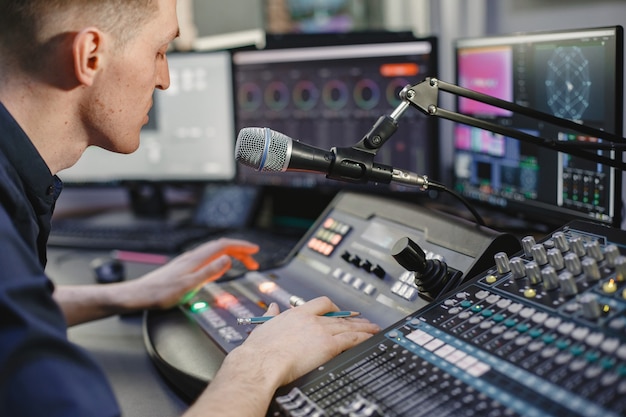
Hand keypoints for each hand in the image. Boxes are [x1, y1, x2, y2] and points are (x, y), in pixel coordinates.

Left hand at [128, 238, 258, 309]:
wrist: (138, 295)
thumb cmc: (160, 293)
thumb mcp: (189, 286)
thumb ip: (210, 272)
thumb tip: (228, 260)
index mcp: (196, 259)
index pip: (224, 246)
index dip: (241, 246)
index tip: (255, 250)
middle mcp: (192, 257)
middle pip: (221, 247)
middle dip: (240, 251)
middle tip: (253, 261)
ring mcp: (188, 261)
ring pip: (215, 252)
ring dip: (231, 255)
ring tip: (242, 263)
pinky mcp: (184, 267)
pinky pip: (208, 258)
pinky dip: (221, 259)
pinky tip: (220, 267)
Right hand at [230, 296, 380, 386]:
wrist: (262, 363)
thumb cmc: (259, 350)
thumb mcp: (263, 326)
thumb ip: (271, 315)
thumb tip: (272, 308)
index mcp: (297, 314)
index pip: (321, 303)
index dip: (333, 307)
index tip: (339, 311)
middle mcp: (311, 319)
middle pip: (339, 316)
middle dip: (353, 319)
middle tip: (363, 321)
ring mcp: (321, 331)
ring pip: (348, 326)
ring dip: (363, 328)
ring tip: (373, 328)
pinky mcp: (328, 345)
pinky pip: (351, 339)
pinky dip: (362, 338)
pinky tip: (369, 338)